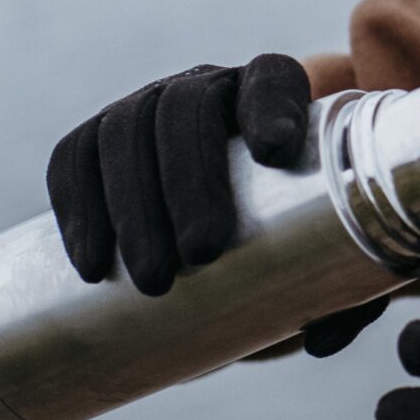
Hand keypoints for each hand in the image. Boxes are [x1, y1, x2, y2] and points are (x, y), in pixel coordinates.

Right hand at [41, 55, 387, 355]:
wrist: (223, 239)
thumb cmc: (290, 240)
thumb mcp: (331, 262)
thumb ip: (346, 298)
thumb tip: (320, 342)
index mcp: (272, 97)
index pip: (272, 77)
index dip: (271, 104)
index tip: (275, 152)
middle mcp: (205, 90)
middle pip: (187, 108)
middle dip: (189, 178)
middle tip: (200, 254)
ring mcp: (144, 109)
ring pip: (125, 131)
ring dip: (132, 205)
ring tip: (152, 280)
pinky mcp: (94, 142)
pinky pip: (73, 158)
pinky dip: (76, 207)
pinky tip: (92, 262)